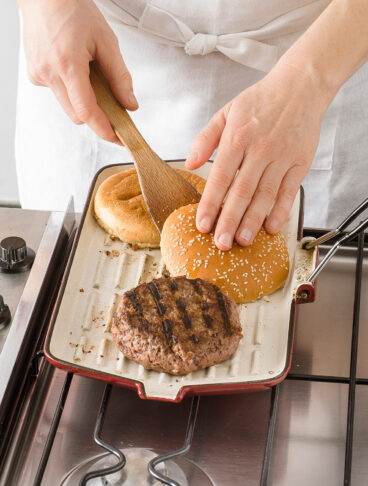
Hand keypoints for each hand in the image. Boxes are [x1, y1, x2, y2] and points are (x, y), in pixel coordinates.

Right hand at [19, 0, 137, 142]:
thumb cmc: (74, 10)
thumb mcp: (106, 41)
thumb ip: (120, 77)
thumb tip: (130, 104)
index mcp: (67, 64)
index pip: (86, 111)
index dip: (104, 129)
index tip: (118, 138)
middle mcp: (48, 73)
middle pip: (77, 115)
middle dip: (97, 116)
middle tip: (114, 108)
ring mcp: (38, 75)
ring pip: (68, 107)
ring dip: (84, 102)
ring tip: (92, 77)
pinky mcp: (35, 75)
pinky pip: (58, 94)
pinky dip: (72, 90)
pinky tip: (74, 68)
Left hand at [186, 63, 330, 249]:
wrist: (300, 86)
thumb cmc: (260, 101)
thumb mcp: (226, 112)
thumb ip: (205, 139)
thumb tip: (190, 163)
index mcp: (237, 137)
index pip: (220, 178)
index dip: (211, 204)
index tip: (203, 225)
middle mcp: (259, 149)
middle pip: (242, 191)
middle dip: (230, 220)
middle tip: (221, 243)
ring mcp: (282, 157)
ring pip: (265, 194)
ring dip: (254, 220)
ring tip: (243, 240)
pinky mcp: (300, 162)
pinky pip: (290, 191)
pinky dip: (281, 211)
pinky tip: (271, 227)